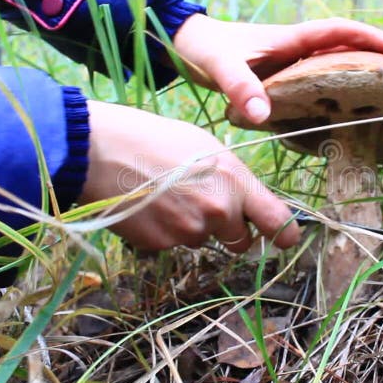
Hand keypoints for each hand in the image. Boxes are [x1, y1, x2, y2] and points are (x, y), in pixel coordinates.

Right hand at [77, 100, 299, 252]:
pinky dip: (166, 230)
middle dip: (230, 229)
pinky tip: (149, 206)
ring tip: (166, 195)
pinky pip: (174, 243)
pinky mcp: (162, 245)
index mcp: (235, 181)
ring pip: (203, 240)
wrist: (97, 151)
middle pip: (241, 241)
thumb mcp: (206, 146)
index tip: (284, 237)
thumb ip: (233, 179)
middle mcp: (218, 211)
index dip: (284, 234)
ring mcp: (189, 231)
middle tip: (204, 204)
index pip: (278, 223)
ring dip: (193, 226)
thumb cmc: (152, 137)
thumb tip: (246, 203)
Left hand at [172, 15, 382, 123]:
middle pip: (349, 47)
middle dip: (382, 56)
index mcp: (292, 39)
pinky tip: (346, 109)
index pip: (342, 32)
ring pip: (337, 63)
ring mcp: (291, 62)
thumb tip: (262, 115)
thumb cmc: (205, 49)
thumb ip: (240, 87)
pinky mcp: (282, 76)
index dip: (373, 41)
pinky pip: (319, 80)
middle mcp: (297, 48)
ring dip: (364, 73)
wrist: (187, 45)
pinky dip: (339, 88)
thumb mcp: (221, 66)